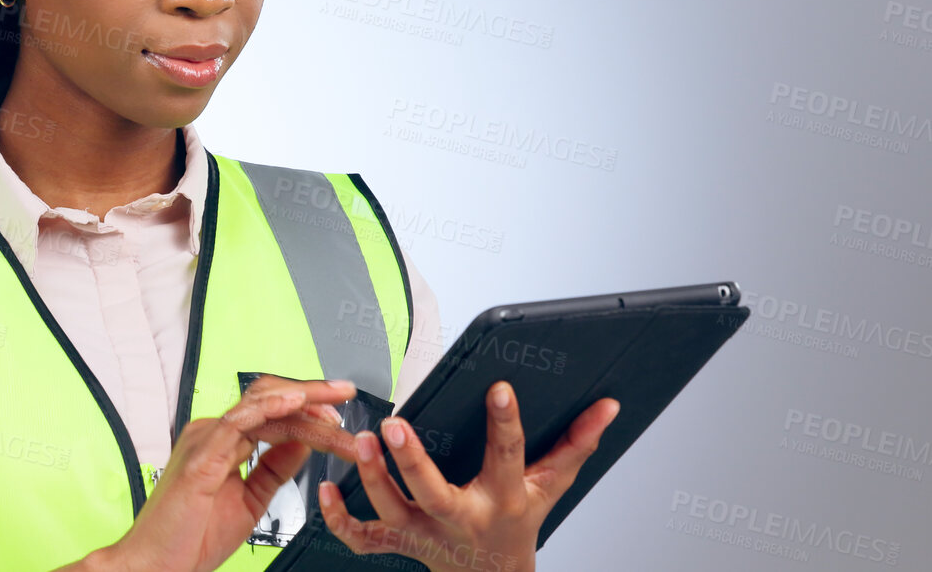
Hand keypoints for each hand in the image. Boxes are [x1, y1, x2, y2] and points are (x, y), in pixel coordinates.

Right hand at [80, 374, 360, 571]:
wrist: (157, 565)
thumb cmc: (191, 539)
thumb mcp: (250, 500)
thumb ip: (274, 470)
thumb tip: (302, 446)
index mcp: (221, 442)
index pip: (270, 411)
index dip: (307, 408)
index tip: (337, 415)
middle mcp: (212, 434)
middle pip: (268, 398)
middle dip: (311, 394)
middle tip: (346, 394)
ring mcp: (204, 440)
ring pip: (260, 405)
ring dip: (302, 402)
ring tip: (334, 403)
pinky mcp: (201, 456)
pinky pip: (238, 422)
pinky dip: (269, 408)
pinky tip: (295, 403)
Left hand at [315, 381, 618, 571]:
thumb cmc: (518, 521)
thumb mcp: (551, 485)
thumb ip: (577, 443)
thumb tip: (607, 405)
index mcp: (502, 498)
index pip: (507, 456)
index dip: (505, 422)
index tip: (499, 388)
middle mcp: (460, 518)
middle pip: (434, 493)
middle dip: (413, 461)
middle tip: (394, 424)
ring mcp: (424, 534)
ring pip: (392, 512)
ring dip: (371, 479)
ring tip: (360, 441)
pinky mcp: (397, 543)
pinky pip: (362, 539)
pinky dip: (339, 519)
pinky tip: (324, 489)